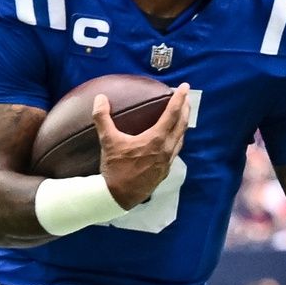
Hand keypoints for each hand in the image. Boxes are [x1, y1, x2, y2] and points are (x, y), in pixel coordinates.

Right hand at [93, 83, 189, 209]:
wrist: (118, 197)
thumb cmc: (115, 169)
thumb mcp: (107, 141)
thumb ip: (103, 118)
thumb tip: (99, 98)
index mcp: (156, 139)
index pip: (172, 114)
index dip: (179, 99)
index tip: (184, 87)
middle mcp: (166, 150)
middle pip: (181, 125)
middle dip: (185, 110)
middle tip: (186, 98)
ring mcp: (167, 162)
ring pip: (180, 139)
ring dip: (182, 125)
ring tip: (182, 117)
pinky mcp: (164, 172)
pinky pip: (175, 151)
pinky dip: (176, 140)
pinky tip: (171, 140)